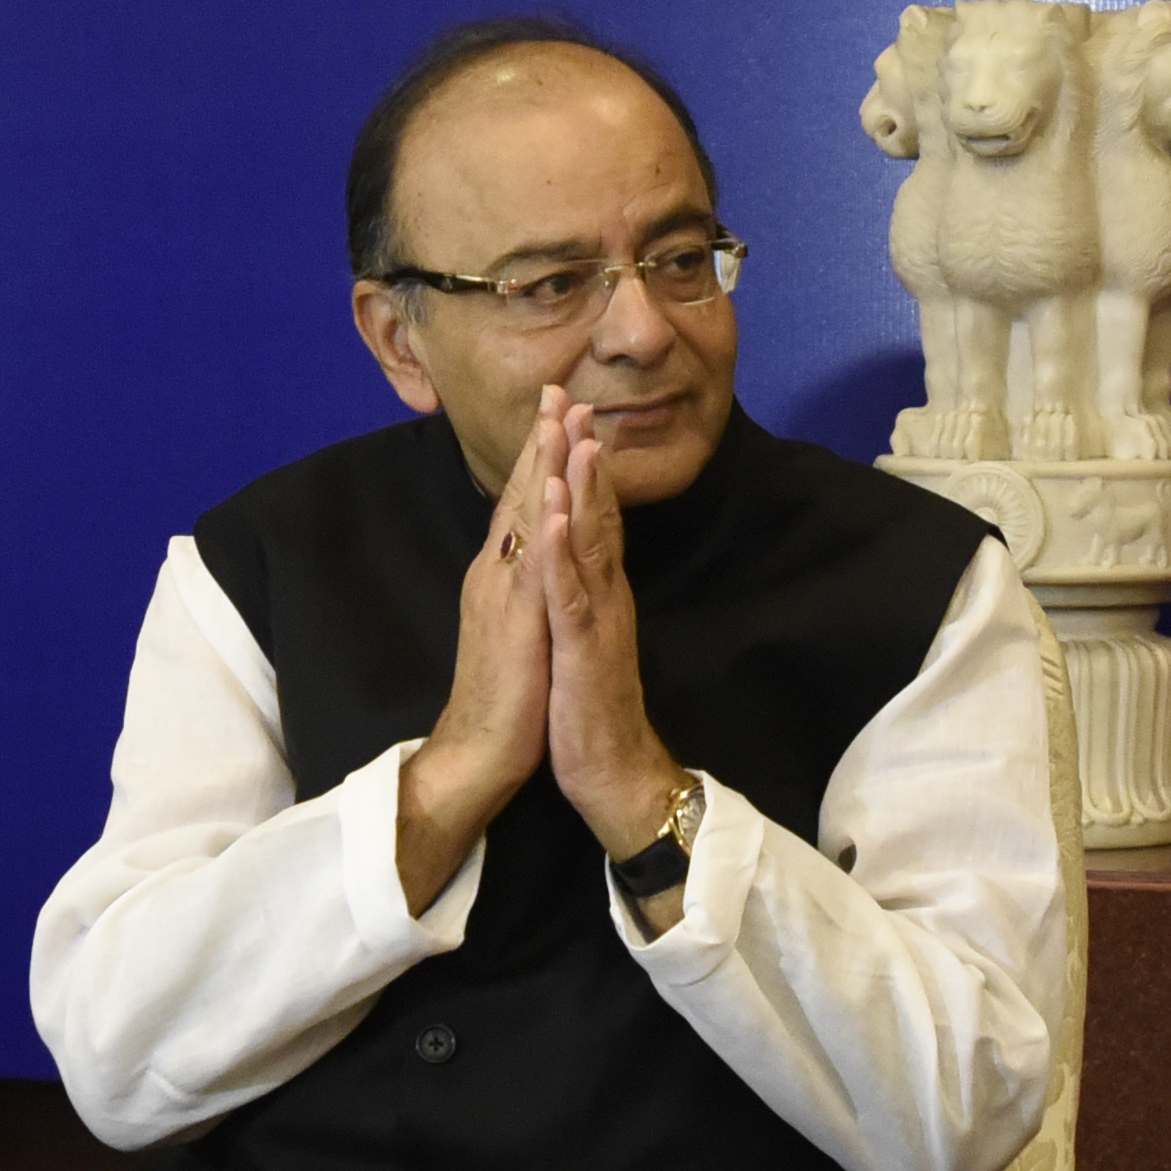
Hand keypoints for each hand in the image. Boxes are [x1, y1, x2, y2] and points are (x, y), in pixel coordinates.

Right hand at [396, 397, 557, 910]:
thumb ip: (520, 586)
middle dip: (543, 440)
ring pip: (527, 520)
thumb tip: (531, 554)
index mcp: (502, 576)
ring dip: (544, 467)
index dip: (541, 454)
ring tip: (558, 419)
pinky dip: (546, 531)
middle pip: (524, 495)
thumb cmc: (503, 695)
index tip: (558, 408)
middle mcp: (498, 575)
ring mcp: (505, 597)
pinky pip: (534, 571)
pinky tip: (556, 498)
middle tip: (558, 387)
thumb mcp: (516, 626)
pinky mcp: (516, 627)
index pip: (524, 503)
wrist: (477, 752)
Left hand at [538, 395, 687, 867]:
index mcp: (597, 591)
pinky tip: (558, 516)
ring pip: (589, 542)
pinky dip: (564, 551)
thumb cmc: (588, 709)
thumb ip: (582, 592)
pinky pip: (571, 594)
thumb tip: (575, 555)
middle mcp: (604, 595)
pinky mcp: (582, 650)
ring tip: (576, 437)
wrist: (613, 773)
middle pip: (596, 513)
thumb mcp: (580, 638)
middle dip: (581, 453)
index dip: (578, 463)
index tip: (568, 413)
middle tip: (573, 398)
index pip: (591, 514)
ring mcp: (595, 620)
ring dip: (582, 488)